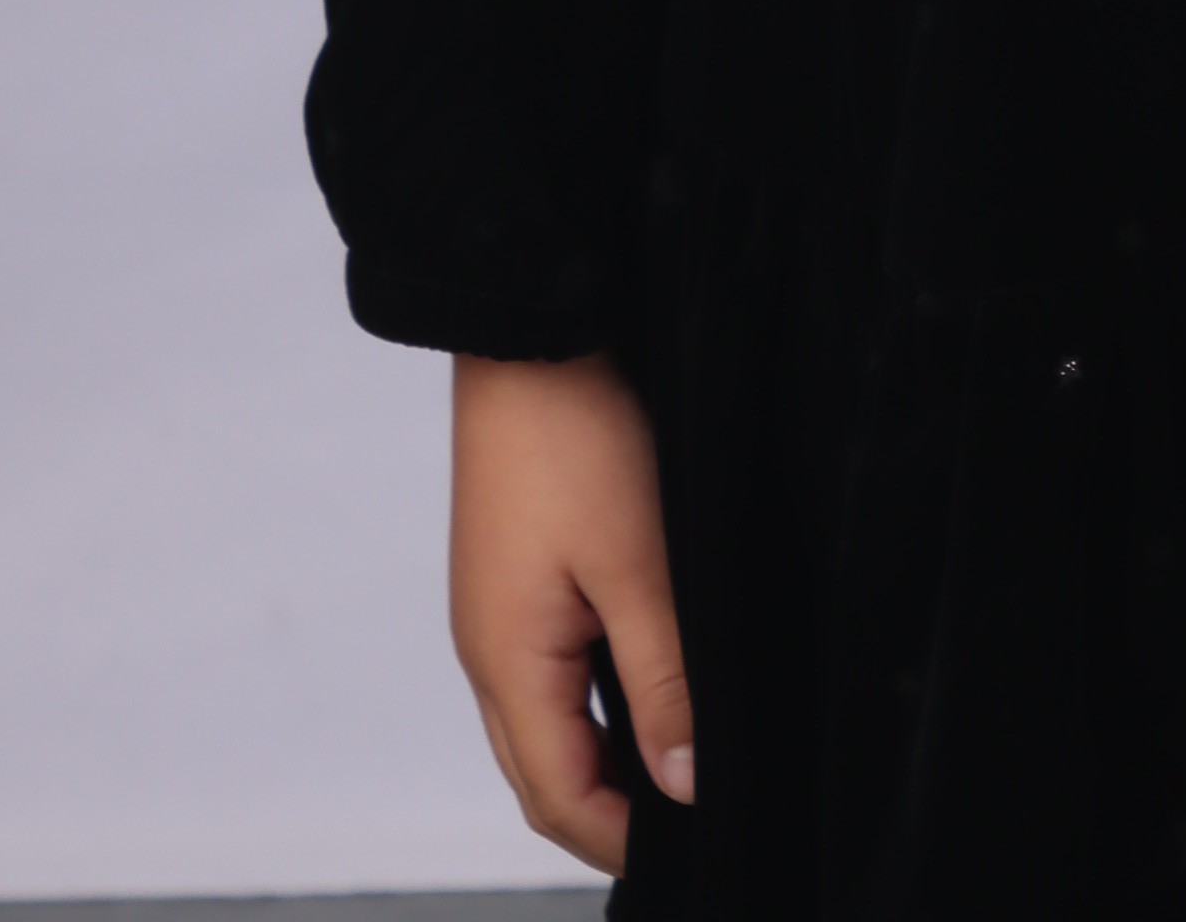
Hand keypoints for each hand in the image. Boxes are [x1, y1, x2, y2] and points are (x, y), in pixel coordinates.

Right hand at [448, 349, 693, 872]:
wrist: (529, 332)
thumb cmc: (577, 436)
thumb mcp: (639, 567)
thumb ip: (662, 683)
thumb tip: (682, 786)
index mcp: (507, 664)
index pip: (560, 800)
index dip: (624, 842)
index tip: (697, 852)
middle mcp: (488, 652)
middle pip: (542, 778)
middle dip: (608, 820)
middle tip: (691, 830)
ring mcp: (494, 615)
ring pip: (542, 730)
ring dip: (600, 765)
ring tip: (677, 776)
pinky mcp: (511, 580)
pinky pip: (544, 677)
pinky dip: (590, 710)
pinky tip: (643, 698)